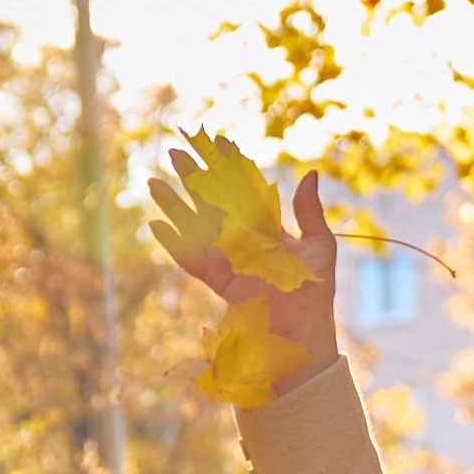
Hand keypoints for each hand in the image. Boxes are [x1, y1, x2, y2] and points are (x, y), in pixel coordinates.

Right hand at [158, 167, 340, 374]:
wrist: (303, 332)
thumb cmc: (314, 292)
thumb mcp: (320, 247)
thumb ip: (309, 213)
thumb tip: (310, 174)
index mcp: (267, 229)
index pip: (244, 191)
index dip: (230, 167)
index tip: (217, 140)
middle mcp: (244, 241)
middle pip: (213, 202)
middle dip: (194, 178)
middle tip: (176, 151)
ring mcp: (228, 259)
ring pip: (195, 226)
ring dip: (174, 204)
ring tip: (154, 182)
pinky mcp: (218, 280)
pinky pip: (191, 259)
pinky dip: (173, 243)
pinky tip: (154, 224)